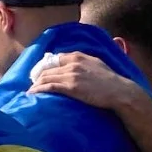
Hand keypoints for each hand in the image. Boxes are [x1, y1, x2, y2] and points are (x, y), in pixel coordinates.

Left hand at [28, 51, 150, 112]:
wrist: (119, 91)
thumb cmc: (109, 80)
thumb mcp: (96, 64)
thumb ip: (82, 62)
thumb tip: (69, 62)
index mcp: (78, 56)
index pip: (54, 59)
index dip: (44, 67)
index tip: (39, 74)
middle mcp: (73, 63)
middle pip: (47, 69)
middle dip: (36, 77)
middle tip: (32, 84)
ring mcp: (72, 75)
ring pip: (46, 77)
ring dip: (35, 85)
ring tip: (31, 91)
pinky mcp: (71, 87)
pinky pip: (49, 87)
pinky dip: (38, 90)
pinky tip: (32, 94)